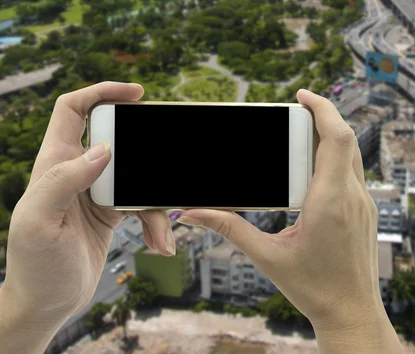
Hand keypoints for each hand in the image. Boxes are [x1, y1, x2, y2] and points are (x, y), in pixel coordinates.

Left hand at [0, 82, 173, 352]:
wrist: (49, 302)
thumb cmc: (35, 265)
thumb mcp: (40, 223)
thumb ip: (63, 182)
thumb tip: (102, 150)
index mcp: (54, 164)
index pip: (73, 110)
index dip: (101, 92)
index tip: (136, 94)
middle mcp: (77, 172)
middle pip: (119, 141)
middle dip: (144, 152)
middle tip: (164, 161)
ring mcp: (97, 192)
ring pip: (138, 177)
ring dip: (155, 203)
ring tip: (161, 233)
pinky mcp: (113, 211)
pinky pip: (144, 204)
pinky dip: (156, 223)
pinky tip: (159, 243)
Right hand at [178, 90, 400, 352]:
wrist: (352, 313)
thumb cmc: (314, 288)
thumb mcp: (267, 257)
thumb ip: (230, 229)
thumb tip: (194, 213)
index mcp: (329, 201)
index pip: (337, 137)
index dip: (323, 108)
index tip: (302, 95)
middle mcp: (352, 197)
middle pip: (345, 140)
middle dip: (321, 119)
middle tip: (294, 113)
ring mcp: (364, 204)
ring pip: (352, 156)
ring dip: (330, 139)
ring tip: (301, 137)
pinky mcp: (366, 213)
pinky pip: (353, 174)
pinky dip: (336, 160)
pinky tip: (315, 170)